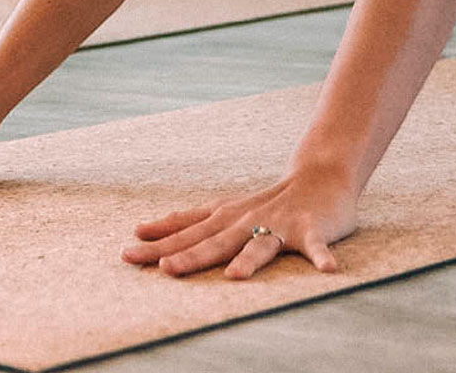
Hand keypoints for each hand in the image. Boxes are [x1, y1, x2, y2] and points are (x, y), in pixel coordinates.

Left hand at [120, 168, 357, 278]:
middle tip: (164, 269)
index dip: (157, 244)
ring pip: (259, 245)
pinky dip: (321, 257)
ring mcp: (278, 225)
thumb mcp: (220, 211)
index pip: (185, 233)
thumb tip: (140, 230)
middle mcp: (245, 221)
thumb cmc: (263, 202)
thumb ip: (183, 223)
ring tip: (234, 277)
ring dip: (247, 259)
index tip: (127, 254)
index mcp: (222, 218)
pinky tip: (328, 270)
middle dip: (189, 255)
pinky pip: (316, 246)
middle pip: (213, 242)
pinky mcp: (311, 230)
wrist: (317, 178)